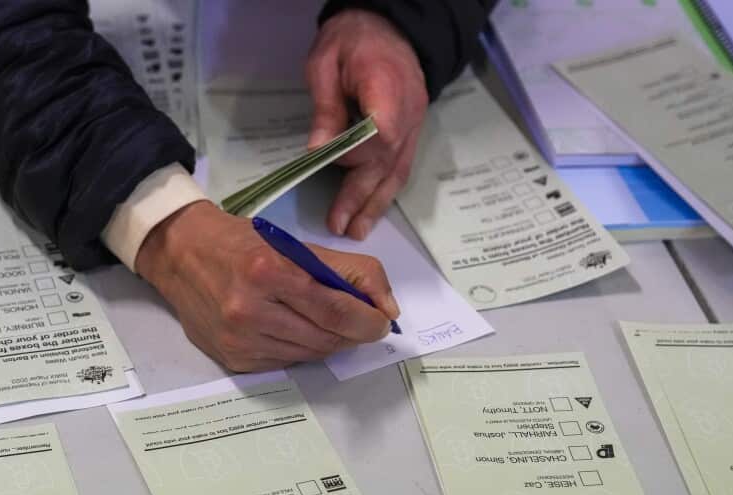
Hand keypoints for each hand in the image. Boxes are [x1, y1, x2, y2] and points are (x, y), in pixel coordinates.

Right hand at [136, 201, 399, 371]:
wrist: (181, 255)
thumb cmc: (244, 244)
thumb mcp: (297, 244)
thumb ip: (349, 271)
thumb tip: (387, 310)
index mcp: (267, 271)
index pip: (335, 310)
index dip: (367, 321)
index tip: (382, 322)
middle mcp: (249, 309)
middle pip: (325, 337)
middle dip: (353, 334)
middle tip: (363, 325)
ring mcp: (238, 339)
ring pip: (308, 355)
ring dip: (329, 343)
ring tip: (328, 324)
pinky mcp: (232, 359)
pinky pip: (285, 363)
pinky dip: (301, 350)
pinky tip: (296, 332)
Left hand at [306, 9, 427, 239]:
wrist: (390, 25)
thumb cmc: (351, 40)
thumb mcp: (325, 64)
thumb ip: (326, 108)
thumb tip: (317, 152)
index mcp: (386, 88)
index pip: (380, 135)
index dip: (357, 156)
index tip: (329, 163)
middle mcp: (408, 112)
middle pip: (387, 162)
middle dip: (362, 196)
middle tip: (340, 226)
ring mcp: (415, 123)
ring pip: (398, 169)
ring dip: (377, 203)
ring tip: (358, 230)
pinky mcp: (413, 129)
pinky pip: (402, 164)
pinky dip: (387, 189)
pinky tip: (373, 209)